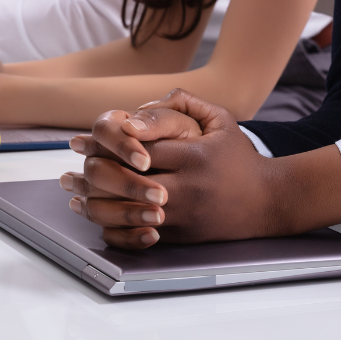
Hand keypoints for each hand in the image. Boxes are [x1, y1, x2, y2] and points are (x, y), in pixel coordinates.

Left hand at [60, 89, 284, 249]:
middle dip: (94, 169)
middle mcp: (187, 188)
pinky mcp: (180, 236)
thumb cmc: (240, 158)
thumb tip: (143, 104)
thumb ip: (186, 103)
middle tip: (74, 160)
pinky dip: (111, 225)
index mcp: (194, 156)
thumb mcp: (222, 120)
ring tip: (72, 188)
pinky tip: (92, 212)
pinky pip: (137, 234)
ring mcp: (183, 216)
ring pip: (126, 211)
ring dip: (94, 200)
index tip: (84, 137)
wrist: (269, 202)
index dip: (108, 142)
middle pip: (128, 180)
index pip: (141, 148)